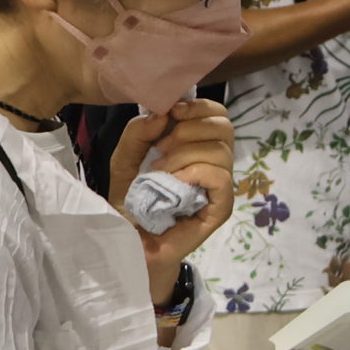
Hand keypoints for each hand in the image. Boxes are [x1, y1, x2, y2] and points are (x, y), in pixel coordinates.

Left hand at [109, 99, 236, 291]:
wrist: (130, 243)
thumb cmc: (132, 202)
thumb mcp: (125, 160)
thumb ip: (138, 134)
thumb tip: (162, 114)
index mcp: (199, 146)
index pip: (217, 114)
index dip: (197, 107)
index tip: (170, 114)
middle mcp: (216, 163)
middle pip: (224, 126)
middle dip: (189, 129)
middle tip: (161, 149)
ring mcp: (221, 187)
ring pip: (220, 151)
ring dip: (185, 155)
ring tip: (160, 172)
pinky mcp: (221, 208)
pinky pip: (220, 177)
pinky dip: (195, 172)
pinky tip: (175, 183)